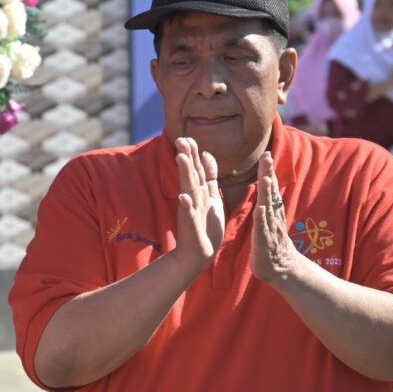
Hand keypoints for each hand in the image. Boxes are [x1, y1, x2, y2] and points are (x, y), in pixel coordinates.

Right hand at [171, 137, 223, 275]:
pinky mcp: (191, 226)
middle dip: (187, 157)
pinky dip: (187, 206)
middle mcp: (194, 198)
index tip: (188, 138)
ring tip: (181, 158)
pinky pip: (189, 215)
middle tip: (180, 139)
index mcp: (200, 191)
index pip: (197, 169)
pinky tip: (184, 197)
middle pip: (191, 174)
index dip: (193, 154)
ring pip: (190, 189)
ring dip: (185, 174)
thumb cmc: (205, 225)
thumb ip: (209, 176)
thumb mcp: (212, 196)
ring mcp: (191, 211)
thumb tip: (206, 154)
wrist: (199, 254)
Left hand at [249, 152, 299, 283]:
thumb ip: (266, 202)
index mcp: (271, 210)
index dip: (268, 171)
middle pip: (271, 193)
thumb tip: (265, 183)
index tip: (266, 154)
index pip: (270, 188)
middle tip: (267, 157)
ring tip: (265, 179)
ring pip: (268, 208)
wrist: (278, 268)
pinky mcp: (264, 242)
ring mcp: (270, 229)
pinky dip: (262, 219)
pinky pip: (263, 229)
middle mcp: (273, 216)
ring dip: (267, 194)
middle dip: (269, 175)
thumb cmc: (268, 241)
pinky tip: (261, 210)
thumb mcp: (266, 219)